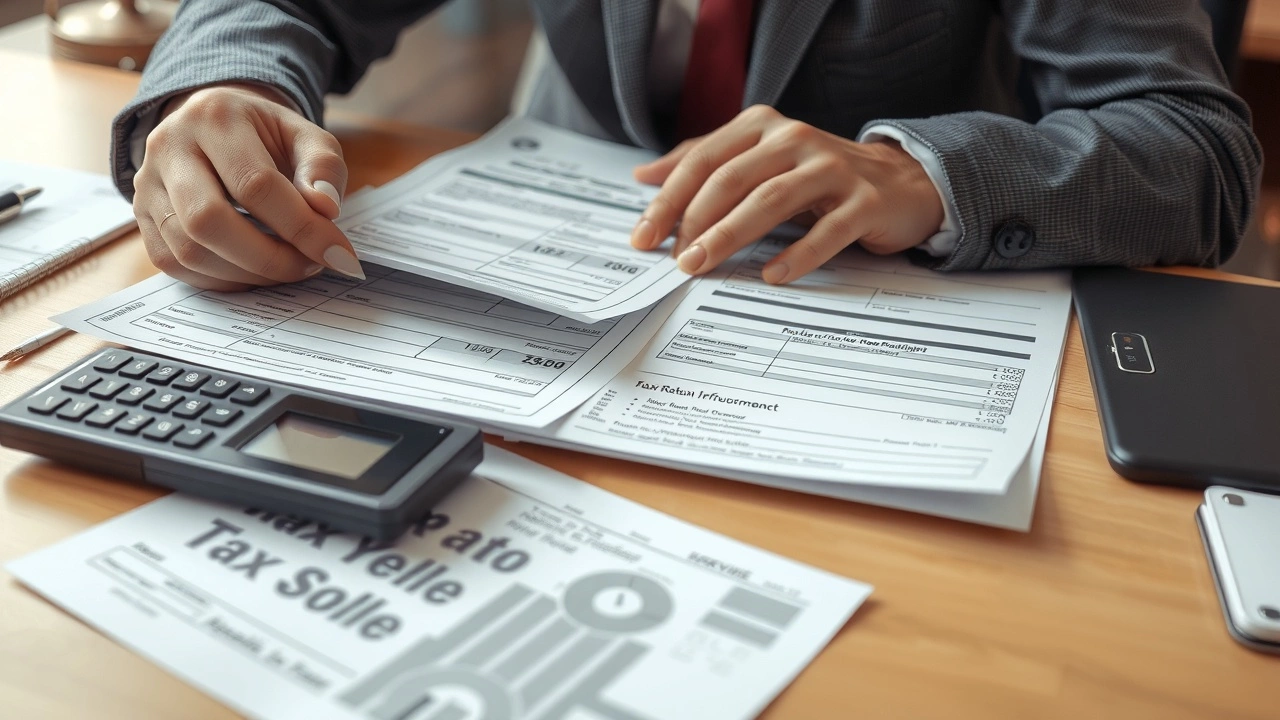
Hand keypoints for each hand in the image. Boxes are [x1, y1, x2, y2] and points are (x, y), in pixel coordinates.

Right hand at [133, 83, 360, 290]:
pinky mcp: (142, 218)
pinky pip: (175, 264)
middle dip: (269, 258)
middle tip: (310, 266)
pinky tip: (256, 271)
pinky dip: (222, 279)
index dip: (302, 227)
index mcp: (214, 117)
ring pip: (188, 250)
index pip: (255, 185)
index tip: (339, 254)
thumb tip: (326, 208)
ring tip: (288, 268)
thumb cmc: (266, 135)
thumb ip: (323, 167)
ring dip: (247, 274)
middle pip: (208, 221)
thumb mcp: (305, 135)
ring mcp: (147, 185)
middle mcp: (169, 148)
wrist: (217, 125)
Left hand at [629, 105, 943, 283]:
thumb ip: (704, 163)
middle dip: (694, 221)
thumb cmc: (818, 178)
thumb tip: (644, 176)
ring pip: (770, 199)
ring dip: (731, 235)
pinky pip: (827, 231)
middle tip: (674, 260)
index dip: (668, 200)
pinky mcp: (865, 201)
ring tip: (703, 265)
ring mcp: (832, 168)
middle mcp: (795, 138)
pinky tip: (772, 276)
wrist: (902, 183)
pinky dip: (798, 255)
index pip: (702, 161)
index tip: (643, 237)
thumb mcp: (759, 162)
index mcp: (762, 127)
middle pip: (730, 179)